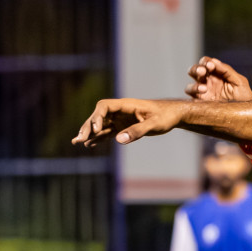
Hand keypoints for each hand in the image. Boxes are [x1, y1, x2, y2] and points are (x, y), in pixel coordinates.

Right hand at [73, 98, 188, 147]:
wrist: (174, 116)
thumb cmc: (166, 116)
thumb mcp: (154, 125)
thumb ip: (137, 131)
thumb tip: (119, 139)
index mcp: (126, 105)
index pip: (104, 107)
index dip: (97, 117)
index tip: (95, 129)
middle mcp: (120, 111)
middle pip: (98, 116)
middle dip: (88, 127)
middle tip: (78, 139)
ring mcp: (121, 119)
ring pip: (101, 125)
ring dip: (90, 133)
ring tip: (77, 142)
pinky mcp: (123, 127)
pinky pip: (108, 132)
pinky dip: (99, 138)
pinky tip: (90, 145)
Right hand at [186, 57, 251, 102]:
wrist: (247, 115)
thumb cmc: (244, 97)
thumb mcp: (239, 82)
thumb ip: (227, 71)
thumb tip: (214, 61)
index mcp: (216, 74)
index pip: (206, 63)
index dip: (205, 62)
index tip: (211, 66)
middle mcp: (208, 82)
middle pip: (194, 71)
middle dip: (196, 69)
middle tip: (203, 71)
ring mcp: (203, 94)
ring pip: (189, 86)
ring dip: (194, 85)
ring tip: (204, 88)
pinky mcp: (202, 105)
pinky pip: (192, 100)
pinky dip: (195, 97)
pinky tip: (203, 96)